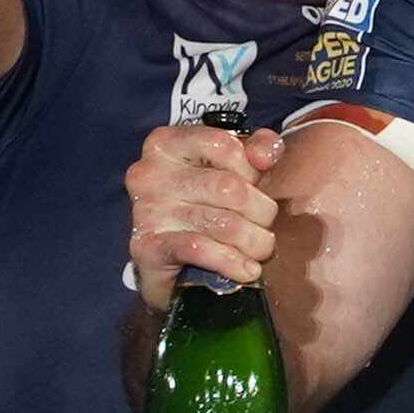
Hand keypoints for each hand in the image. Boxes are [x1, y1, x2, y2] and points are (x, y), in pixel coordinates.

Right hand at [125, 120, 282, 290]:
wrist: (168, 258)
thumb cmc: (204, 202)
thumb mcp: (230, 165)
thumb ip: (256, 148)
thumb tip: (266, 155)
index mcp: (167, 143)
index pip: (223, 144)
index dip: (252, 168)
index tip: (257, 185)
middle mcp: (150, 173)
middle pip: (228, 187)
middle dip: (261, 210)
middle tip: (266, 224)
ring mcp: (146, 211)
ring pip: (221, 222)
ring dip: (253, 240)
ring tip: (261, 248)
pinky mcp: (146, 247)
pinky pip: (200, 250)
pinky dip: (232, 262)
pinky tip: (247, 269)